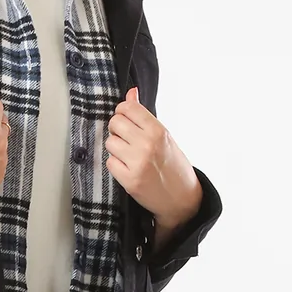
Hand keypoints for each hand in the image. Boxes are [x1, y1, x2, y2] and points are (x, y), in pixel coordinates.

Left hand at [104, 86, 201, 237]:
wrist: (182, 198)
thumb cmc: (173, 165)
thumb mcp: (164, 136)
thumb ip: (144, 116)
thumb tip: (131, 93)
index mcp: (158, 131)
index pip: (128, 108)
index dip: (123, 112)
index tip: (126, 119)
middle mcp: (147, 145)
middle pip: (115, 123)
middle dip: (118, 130)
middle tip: (128, 140)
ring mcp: (137, 163)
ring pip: (110, 143)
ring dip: (116, 148)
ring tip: (130, 156)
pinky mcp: (129, 180)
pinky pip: (110, 162)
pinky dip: (116, 164)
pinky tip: (128, 168)